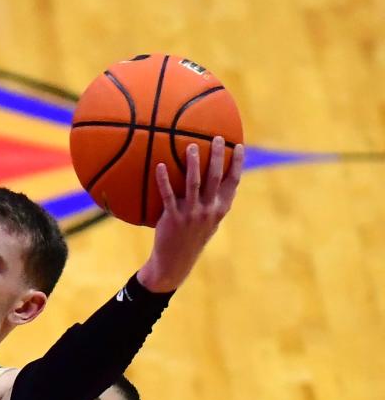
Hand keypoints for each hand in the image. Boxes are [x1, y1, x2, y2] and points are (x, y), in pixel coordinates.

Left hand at [137, 136, 244, 292]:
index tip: (239, 146)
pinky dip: (164, 180)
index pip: (233, 183)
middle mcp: (209, 211)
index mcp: (220, 209)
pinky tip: (160, 166)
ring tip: (190, 146)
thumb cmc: (192, 238)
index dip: (237, 164)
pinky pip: (168, 195)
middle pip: (215, 178)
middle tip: (215, 137)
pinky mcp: (173, 218)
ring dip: (193, 164)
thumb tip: (216, 180)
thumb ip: (213, 203)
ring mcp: (191, 214)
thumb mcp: (209, 222)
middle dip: (217, 156)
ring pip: (193, 184)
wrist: (175, 262)